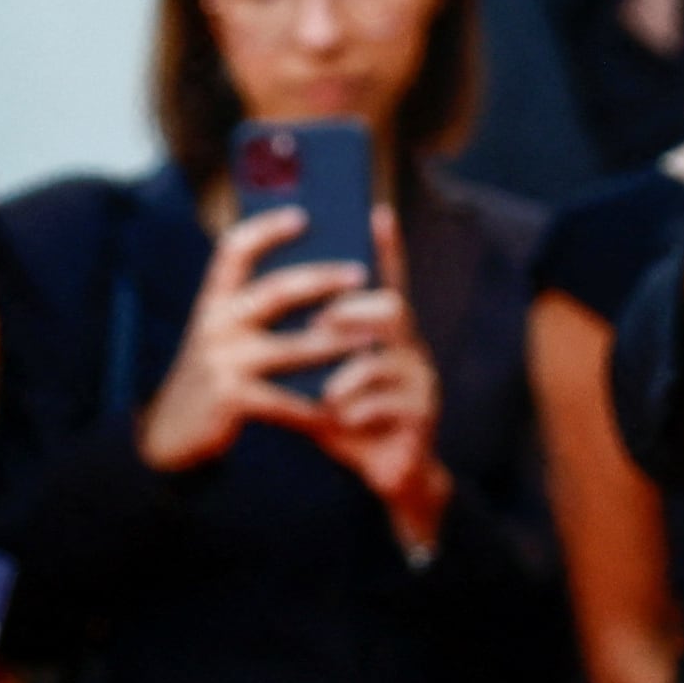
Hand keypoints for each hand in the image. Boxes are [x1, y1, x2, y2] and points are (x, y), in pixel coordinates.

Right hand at [136, 205, 370, 472]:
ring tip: (372, 340)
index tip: (302, 216)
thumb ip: (250, 307)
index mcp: (213, 299)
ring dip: (335, 344)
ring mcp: (222, 360)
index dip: (266, 229)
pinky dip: (316, 406)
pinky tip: (344, 406)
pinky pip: (284, 399)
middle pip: (275, 291)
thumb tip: (316, 279)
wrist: (173, 428)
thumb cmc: (215, 371)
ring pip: (290, 348)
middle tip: (361, 273)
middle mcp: (214, 323)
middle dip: (322, 279)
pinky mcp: (230, 398)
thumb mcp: (221, 332)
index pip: (234, 249)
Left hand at [270, 210, 453, 549]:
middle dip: (353, 311)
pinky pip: (385, 402)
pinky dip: (355, 411)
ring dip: (348, 374)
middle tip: (322, 321)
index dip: (387, 246)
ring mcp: (421, 379)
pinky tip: (343, 422)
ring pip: (384, 359)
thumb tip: (261, 300)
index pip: (388, 279)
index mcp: (383, 333)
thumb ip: (302, 343)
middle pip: (392, 308)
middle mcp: (408, 347)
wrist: (384, 473)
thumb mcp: (320, 376)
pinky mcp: (422, 414)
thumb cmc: (347, 415)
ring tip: (329, 394)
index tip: (376, 209)